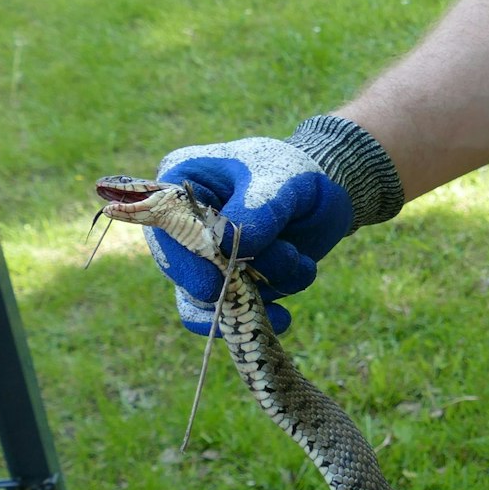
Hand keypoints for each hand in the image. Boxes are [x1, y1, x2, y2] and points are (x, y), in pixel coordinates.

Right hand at [147, 115, 404, 334]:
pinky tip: (283, 316)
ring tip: (299, 261)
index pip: (164, 228)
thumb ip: (257, 208)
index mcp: (177, 186)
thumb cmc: (291, 172)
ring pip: (212, 299)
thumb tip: (225, 247)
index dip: (191, 255)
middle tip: (285, 256)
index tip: (227, 267)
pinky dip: (258, 318)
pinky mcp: (227, 285)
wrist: (323, 192)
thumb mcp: (280, 179)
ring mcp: (202, 261)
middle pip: (185, 273)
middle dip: (238, 275)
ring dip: (260, 291)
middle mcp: (180, 228)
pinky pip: (229, 317)